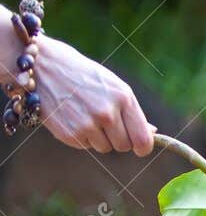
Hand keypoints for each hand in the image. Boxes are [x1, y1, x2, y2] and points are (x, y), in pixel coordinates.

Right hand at [30, 35, 155, 155]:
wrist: (43, 66)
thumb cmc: (84, 76)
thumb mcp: (113, 86)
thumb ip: (132, 111)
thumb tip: (152, 132)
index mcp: (123, 99)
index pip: (143, 140)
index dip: (143, 147)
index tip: (140, 147)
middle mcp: (107, 113)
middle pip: (124, 146)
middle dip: (118, 138)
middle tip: (105, 121)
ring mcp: (87, 125)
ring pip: (105, 148)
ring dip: (99, 137)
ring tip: (86, 115)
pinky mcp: (70, 134)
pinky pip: (86, 146)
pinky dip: (81, 136)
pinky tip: (73, 117)